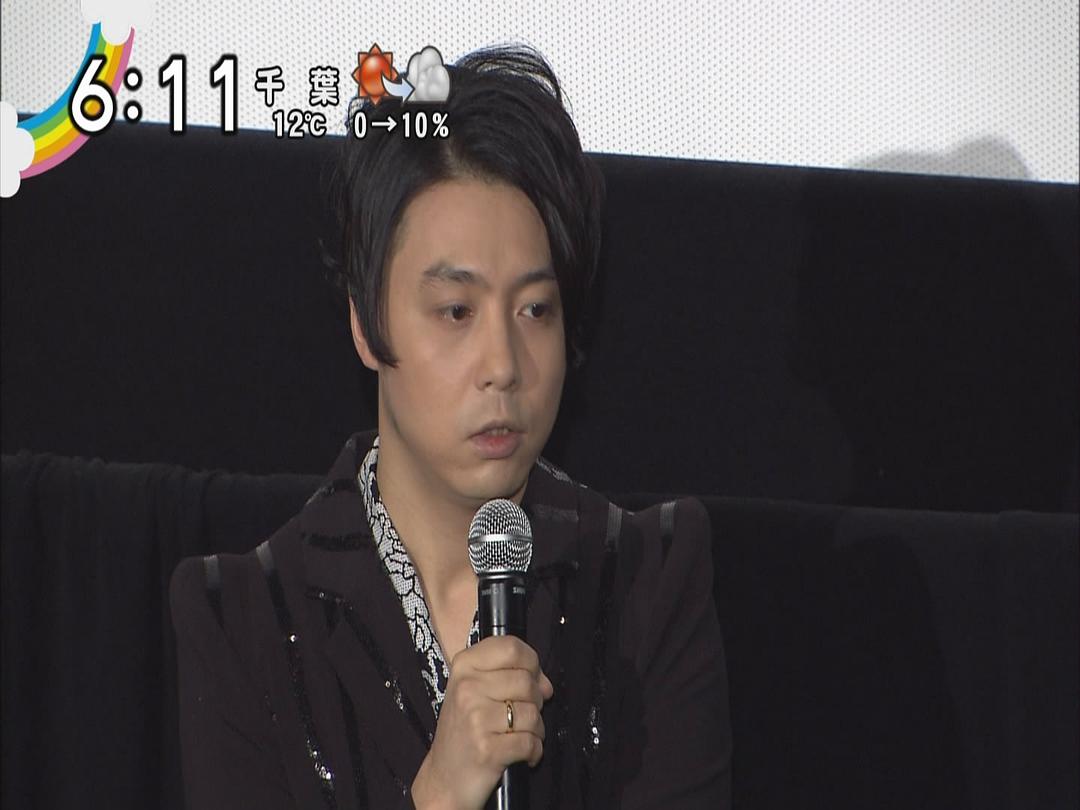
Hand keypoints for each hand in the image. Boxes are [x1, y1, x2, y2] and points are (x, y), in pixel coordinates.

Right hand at [410, 635, 554, 809]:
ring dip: (535, 729)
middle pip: (527, 681)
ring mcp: (475, 718)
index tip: (530, 677)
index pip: (511, 647)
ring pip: (533, 713)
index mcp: (464, 666)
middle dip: (535, 701)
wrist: (443, 778)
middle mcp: (467, 688)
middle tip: (521, 715)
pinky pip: (531, 742)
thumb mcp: (475, 691)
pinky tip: (521, 753)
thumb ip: (510, 675)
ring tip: (519, 735)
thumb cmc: (464, 731)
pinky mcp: (487, 749)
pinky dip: (533, 751)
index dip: (530, 662)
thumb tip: (545, 684)